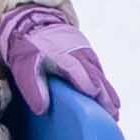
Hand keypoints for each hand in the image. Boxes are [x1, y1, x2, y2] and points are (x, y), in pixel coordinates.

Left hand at [0, 4, 117, 119]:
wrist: (35, 24)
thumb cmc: (29, 48)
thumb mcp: (24, 68)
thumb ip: (33, 88)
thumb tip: (42, 109)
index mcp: (63, 57)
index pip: (79, 72)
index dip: (88, 85)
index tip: (97, 100)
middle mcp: (79, 55)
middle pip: (95, 77)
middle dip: (106, 96)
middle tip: (113, 115)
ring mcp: (85, 53)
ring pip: (100, 74)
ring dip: (109, 93)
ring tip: (115, 110)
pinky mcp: (87, 54)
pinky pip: (98, 70)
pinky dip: (105, 84)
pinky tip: (109, 96)